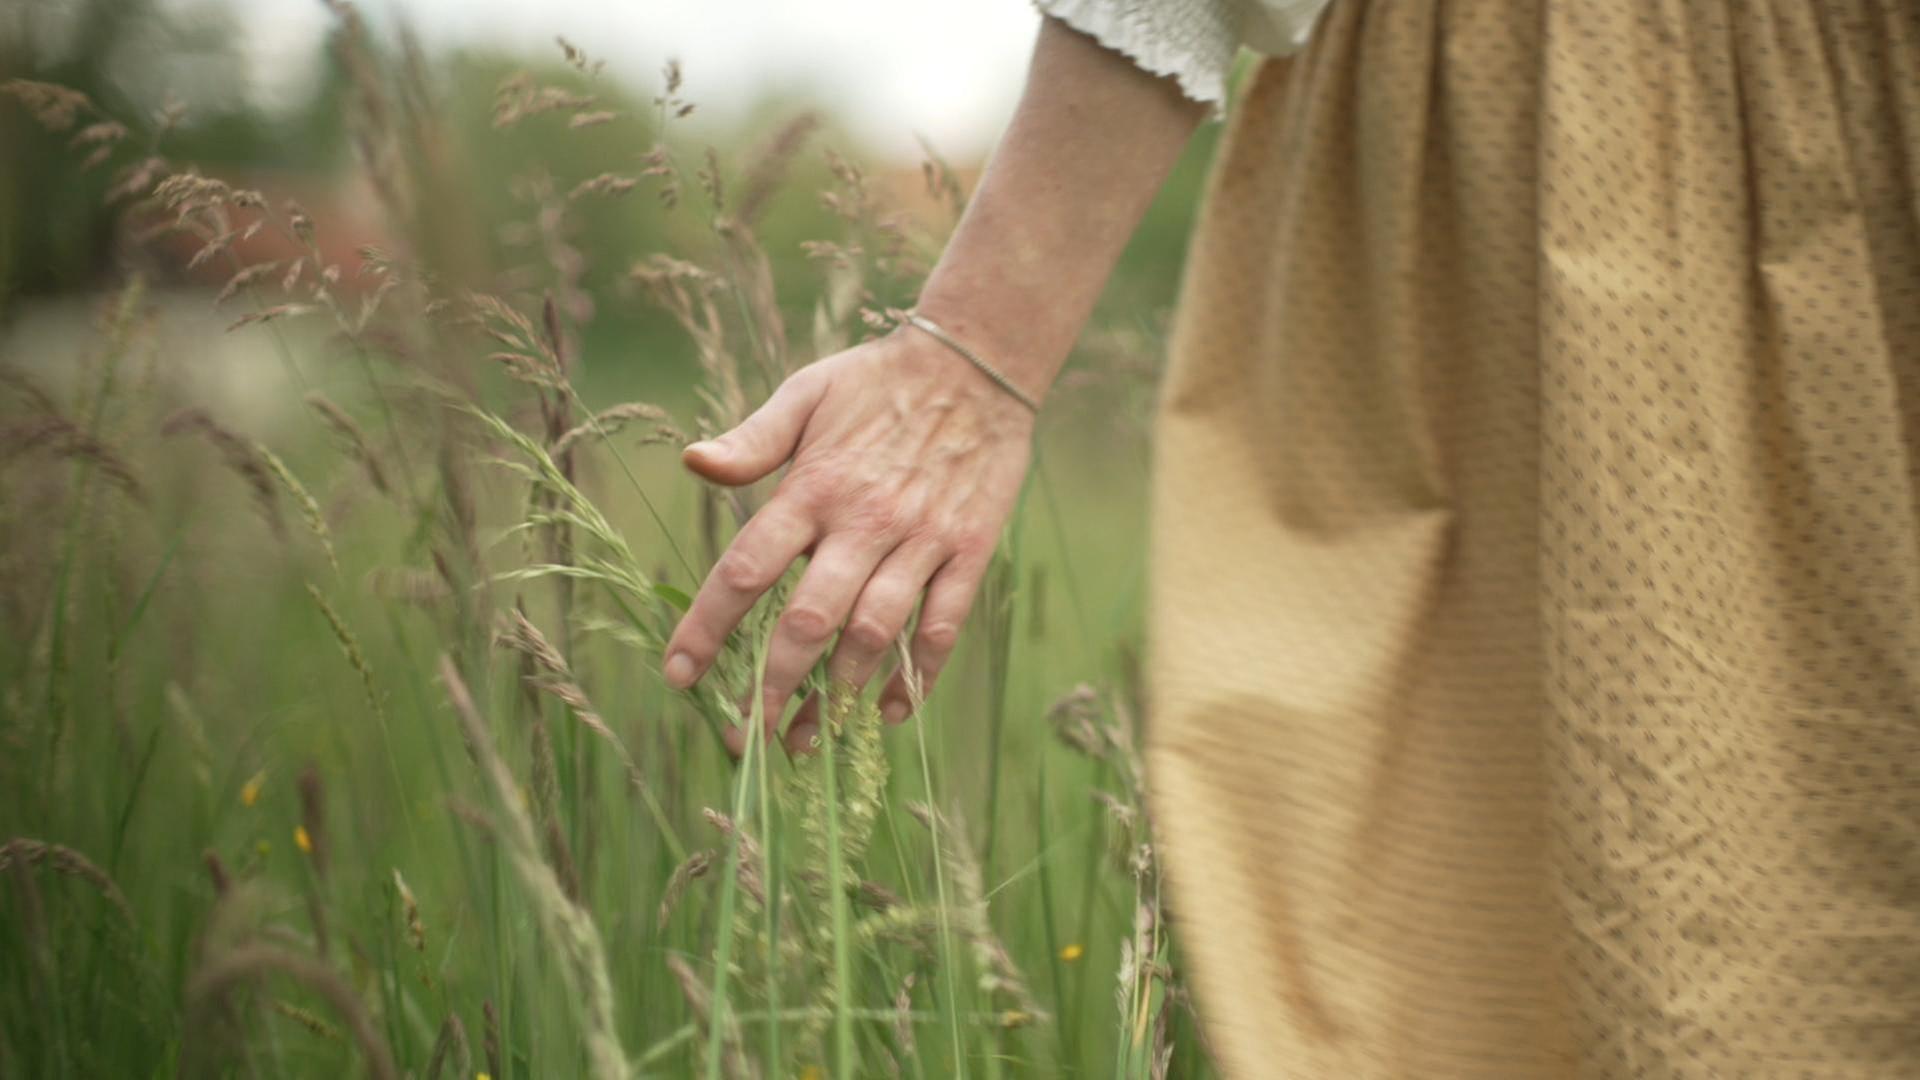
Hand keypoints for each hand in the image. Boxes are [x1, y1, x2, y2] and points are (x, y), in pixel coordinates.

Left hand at [661, 327, 1034, 752]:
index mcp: (814, 487)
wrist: (979, 363)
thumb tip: (692, 463)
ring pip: (874, 635)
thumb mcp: (807, 392)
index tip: (678, 676)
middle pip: (808, 621)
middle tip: (744, 738)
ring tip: (804, 741)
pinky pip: (942, 627)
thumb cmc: (878, 380)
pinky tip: (886, 712)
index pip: (746, 569)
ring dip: (836, 696)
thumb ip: (752, 439)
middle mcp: (865, 521)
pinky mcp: (969, 551)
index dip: (707, 628)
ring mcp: (922, 541)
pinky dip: (916, 676)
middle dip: (770, 688)